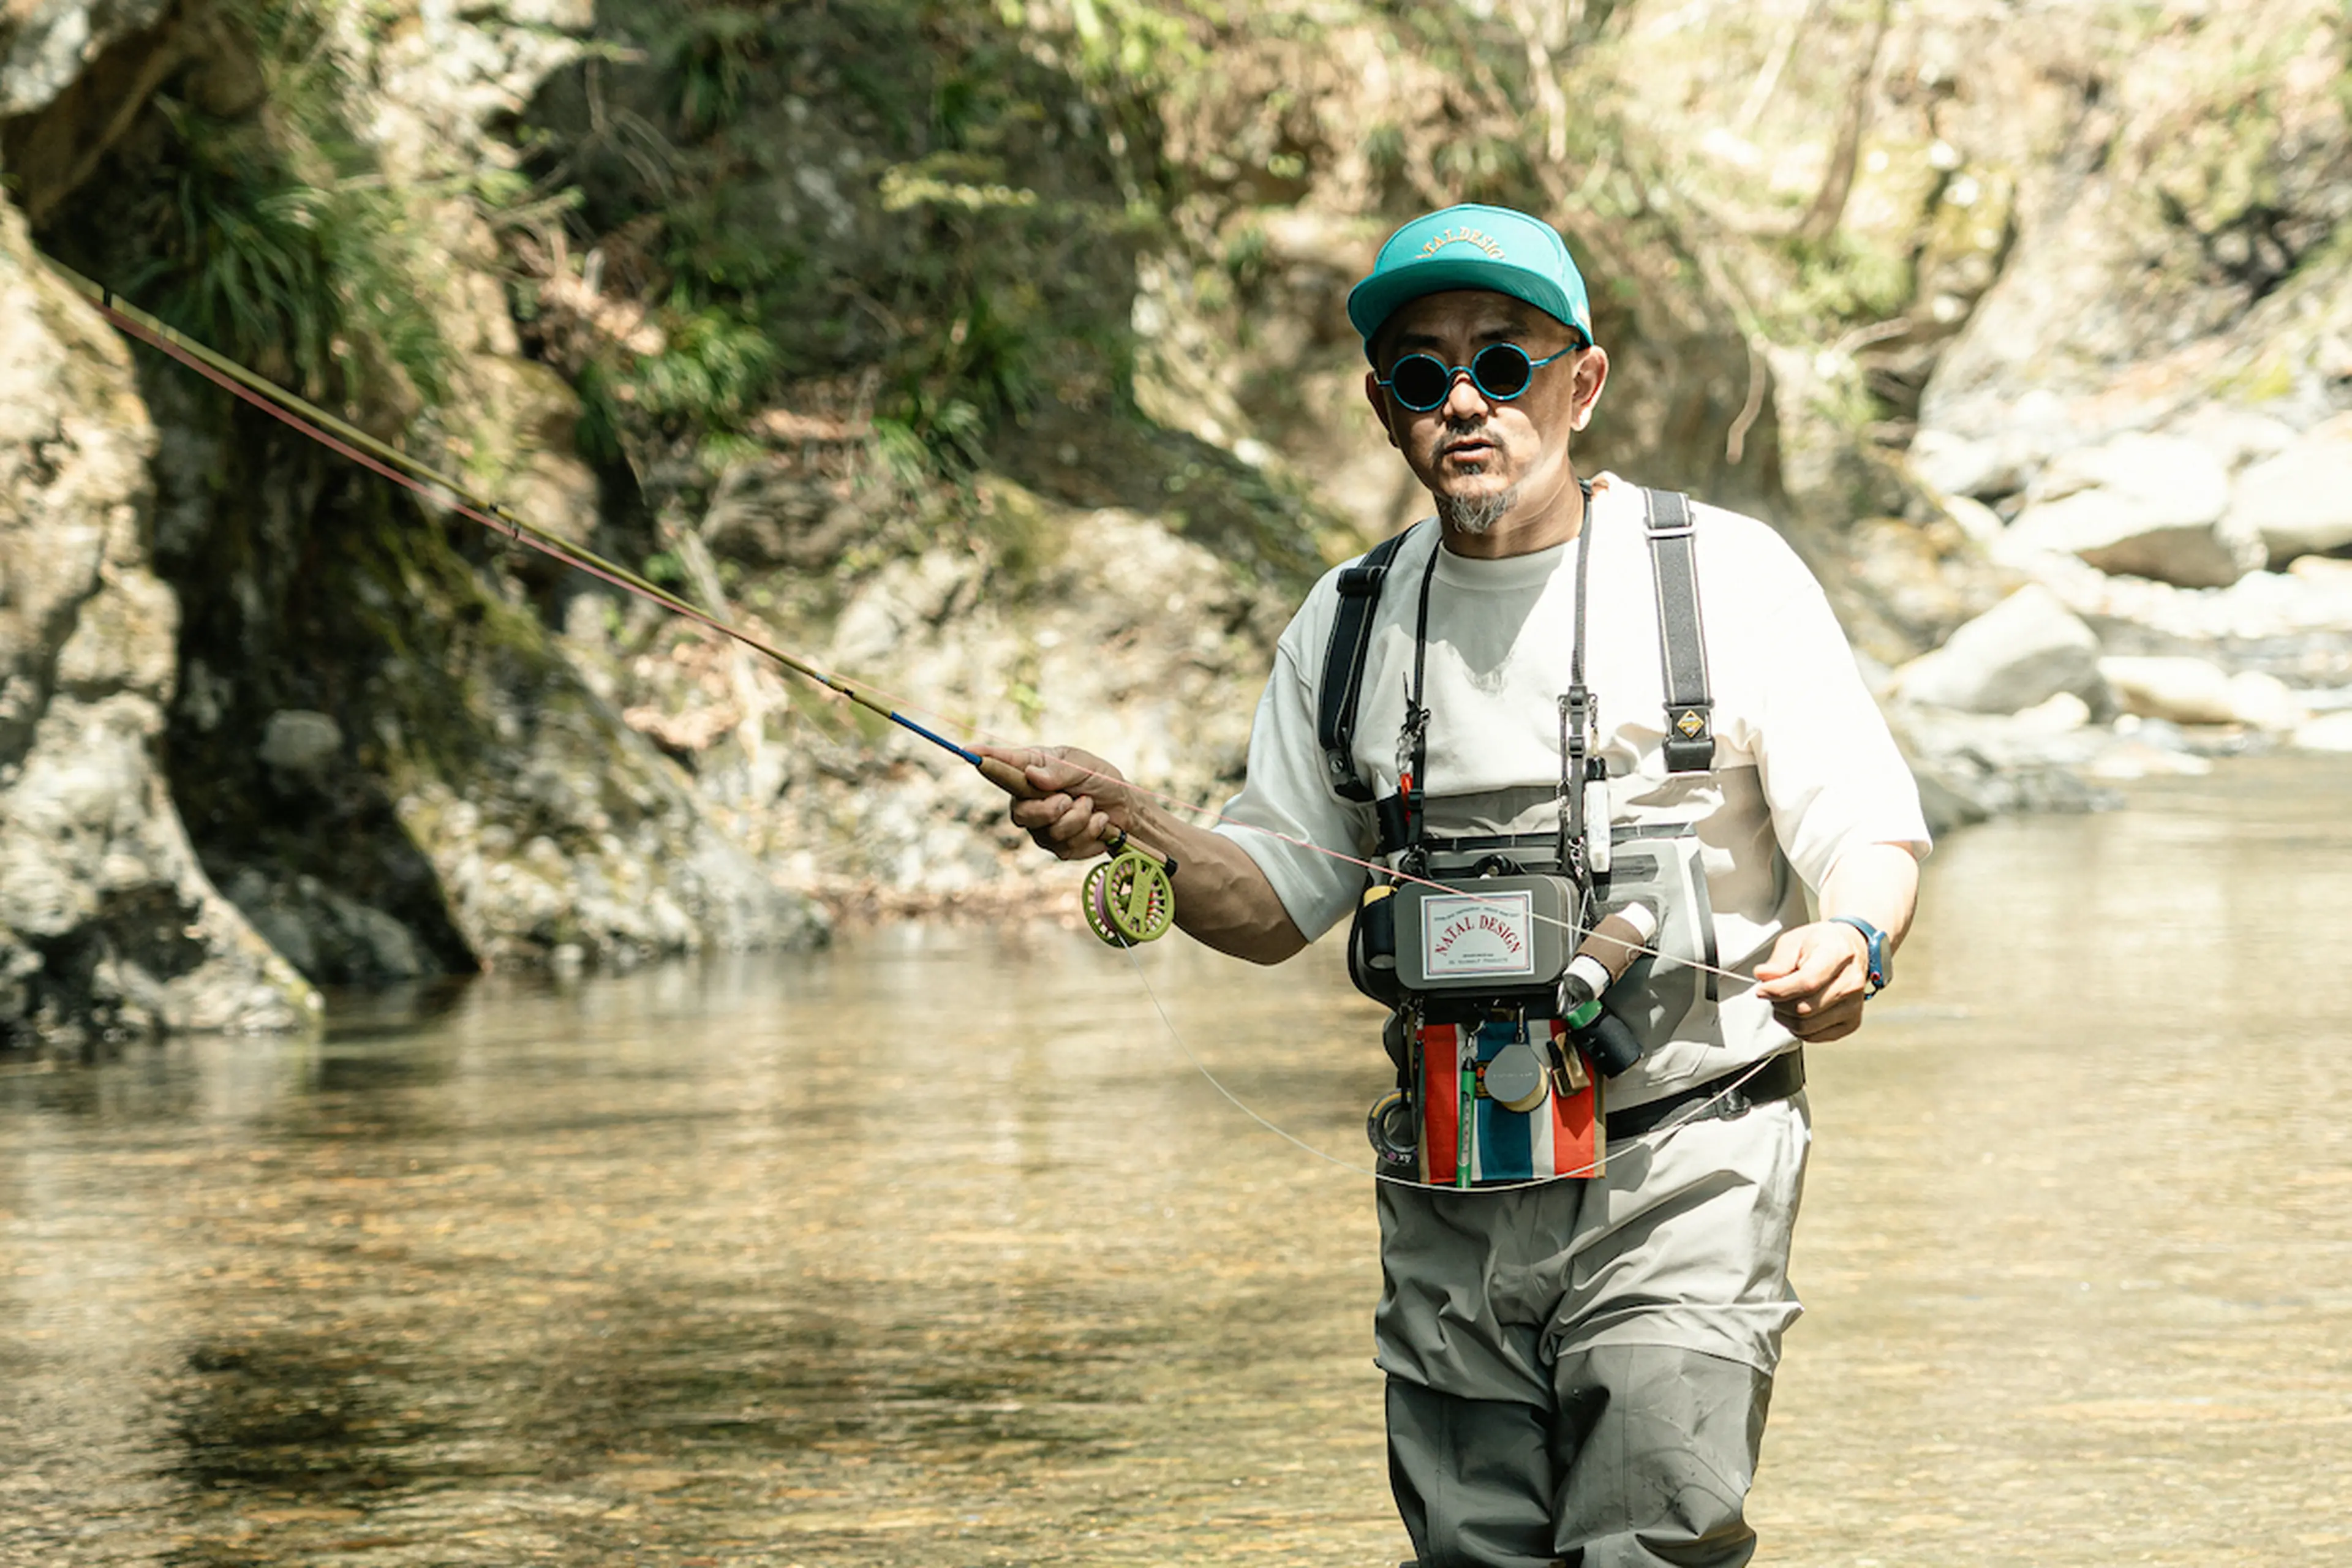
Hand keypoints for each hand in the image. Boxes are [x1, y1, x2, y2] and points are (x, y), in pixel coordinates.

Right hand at [973, 744, 1132, 862]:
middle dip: (1050, 810)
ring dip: (1079, 819)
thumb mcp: (1083, 766)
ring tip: (1091, 806)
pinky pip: (1067, 848)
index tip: (969, 751)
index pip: (1002, 765)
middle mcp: (1028, 800)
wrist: (1125, 808)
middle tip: (1070, 799)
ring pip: (1049, 833)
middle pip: (1021, 814)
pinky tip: (1098, 823)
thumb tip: (1032, 775)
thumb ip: (1059, 770)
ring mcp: (1040, 827)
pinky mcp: (1057, 847)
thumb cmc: (1100, 779)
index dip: (985, 759)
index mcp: (1031, 770)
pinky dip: (1090, 833)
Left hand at [1752, 920, 1874, 1042]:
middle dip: (1778, 1003)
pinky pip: (1814, 1036)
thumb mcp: (1795, 940)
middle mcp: (1851, 983)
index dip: (1778, 990)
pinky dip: (1797, 1028)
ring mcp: (1854, 1006)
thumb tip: (1764, 976)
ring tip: (1783, 1001)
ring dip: (1785, 1017)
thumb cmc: (1822, 944)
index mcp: (1838, 955)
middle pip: (1804, 1009)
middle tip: (1771, 992)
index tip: (1762, 989)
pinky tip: (1795, 1012)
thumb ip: (1778, 960)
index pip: (1807, 983)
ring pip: (1806, 1027)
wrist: (1851, 950)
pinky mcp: (1851, 1023)